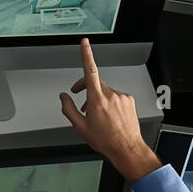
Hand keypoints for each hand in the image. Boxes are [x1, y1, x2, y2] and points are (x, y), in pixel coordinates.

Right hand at [59, 38, 161, 182]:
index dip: (86, 55)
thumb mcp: (80, 127)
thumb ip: (68, 109)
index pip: (90, 71)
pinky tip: (109, 115)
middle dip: (86, 89)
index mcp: (97, 100)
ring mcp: (122, 97)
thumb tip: (63, 97)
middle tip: (79, 99)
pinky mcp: (129, 100)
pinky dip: (110, 102)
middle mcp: (111, 95)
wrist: (126, 148)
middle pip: (95, 82)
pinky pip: (115, 96)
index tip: (85, 43)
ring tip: (96, 115)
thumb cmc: (105, 140)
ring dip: (98, 98)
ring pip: (105, 91)